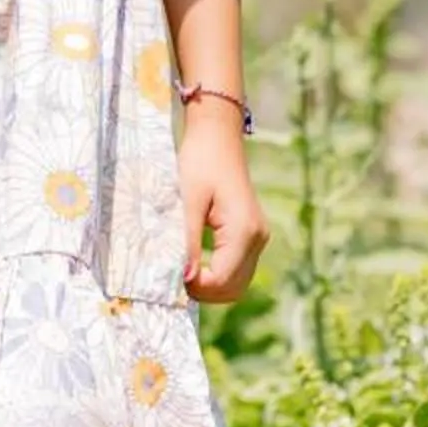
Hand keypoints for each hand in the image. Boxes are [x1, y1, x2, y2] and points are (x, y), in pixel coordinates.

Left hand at [180, 115, 268, 303]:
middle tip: (173, 279)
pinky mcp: (252, 234)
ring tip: (181, 271)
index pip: (222, 280)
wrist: (217, 136)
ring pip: (237, 282)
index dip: (196, 286)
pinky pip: (237, 268)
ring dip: (211, 285)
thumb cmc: (200, 161)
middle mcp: (258, 237)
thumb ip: (187, 242)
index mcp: (244, 230)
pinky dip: (217, 273)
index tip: (169, 278)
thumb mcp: (187, 202)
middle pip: (233, 288)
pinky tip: (194, 263)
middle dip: (204, 291)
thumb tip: (184, 278)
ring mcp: (258, 237)